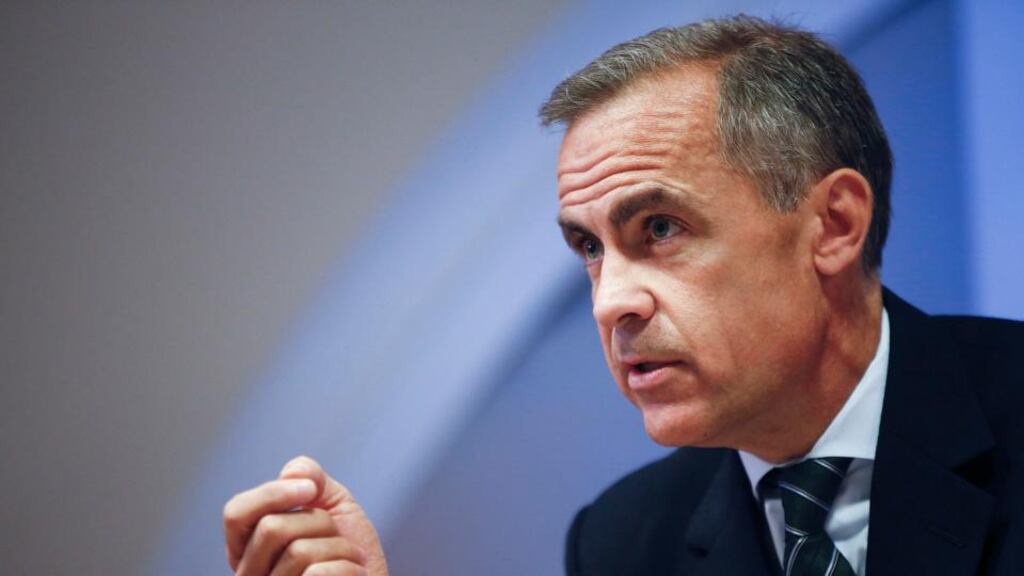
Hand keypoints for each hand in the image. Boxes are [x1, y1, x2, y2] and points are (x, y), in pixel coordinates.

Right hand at [223, 456, 388, 575]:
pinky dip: (351, 569)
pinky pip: (321, 574)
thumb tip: (291, 472)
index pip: (236, 513)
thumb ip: (312, 478)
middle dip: (319, 522)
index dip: (272, 493)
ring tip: (348, 562)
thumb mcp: (334, 503)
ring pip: (299, 552)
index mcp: (250, 548)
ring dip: (341, 549)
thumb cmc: (351, 549)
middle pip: (271, 528)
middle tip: (337, 539)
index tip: (310, 488)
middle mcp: (251, 575)